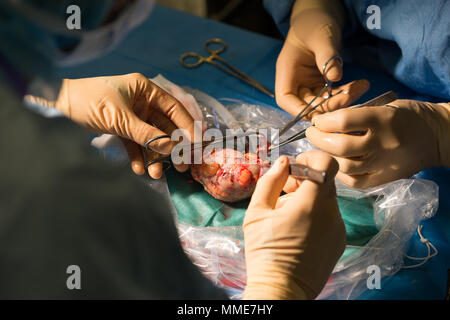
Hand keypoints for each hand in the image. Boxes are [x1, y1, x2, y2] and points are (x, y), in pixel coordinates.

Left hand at [26, 73, 195, 178]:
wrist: (55, 107)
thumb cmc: (89, 102)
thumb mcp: (120, 118)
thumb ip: (147, 134)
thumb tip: (172, 149)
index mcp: (145, 89)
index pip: (174, 108)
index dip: (187, 126)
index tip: (196, 145)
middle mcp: (142, 101)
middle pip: (165, 126)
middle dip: (172, 147)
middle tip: (181, 167)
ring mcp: (132, 116)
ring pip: (151, 138)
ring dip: (154, 156)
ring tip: (155, 173)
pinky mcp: (120, 128)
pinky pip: (135, 143)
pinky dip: (138, 156)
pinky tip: (138, 169)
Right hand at [243, 151, 344, 298]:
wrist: (282, 289)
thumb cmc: (264, 250)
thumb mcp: (257, 212)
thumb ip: (270, 181)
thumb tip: (282, 162)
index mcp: (311, 202)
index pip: (327, 163)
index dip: (310, 157)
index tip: (295, 166)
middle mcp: (331, 213)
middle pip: (324, 181)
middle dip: (304, 179)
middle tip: (284, 192)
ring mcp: (338, 228)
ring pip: (326, 199)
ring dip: (309, 198)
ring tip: (288, 215)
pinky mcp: (339, 241)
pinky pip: (330, 217)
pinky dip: (316, 215)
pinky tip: (298, 230)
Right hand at [276, 9, 368, 117]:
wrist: (319, 16)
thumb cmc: (314, 23)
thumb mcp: (321, 37)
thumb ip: (327, 56)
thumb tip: (335, 77)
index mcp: (287, 71)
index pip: (286, 99)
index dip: (299, 110)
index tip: (319, 113)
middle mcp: (295, 81)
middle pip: (307, 104)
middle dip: (329, 105)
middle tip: (350, 95)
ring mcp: (308, 83)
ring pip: (322, 103)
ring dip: (341, 100)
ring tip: (361, 87)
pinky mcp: (321, 83)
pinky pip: (332, 95)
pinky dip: (345, 93)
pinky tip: (360, 85)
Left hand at [306, 99, 449, 187]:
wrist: (436, 137)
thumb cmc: (407, 116)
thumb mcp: (383, 106)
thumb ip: (356, 115)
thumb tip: (325, 122)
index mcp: (383, 120)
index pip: (343, 121)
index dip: (323, 121)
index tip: (317, 120)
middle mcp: (382, 144)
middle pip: (339, 146)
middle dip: (318, 138)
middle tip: (312, 133)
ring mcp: (382, 165)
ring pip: (344, 166)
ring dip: (326, 156)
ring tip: (322, 148)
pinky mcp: (383, 180)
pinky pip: (353, 181)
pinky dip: (339, 172)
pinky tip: (336, 162)